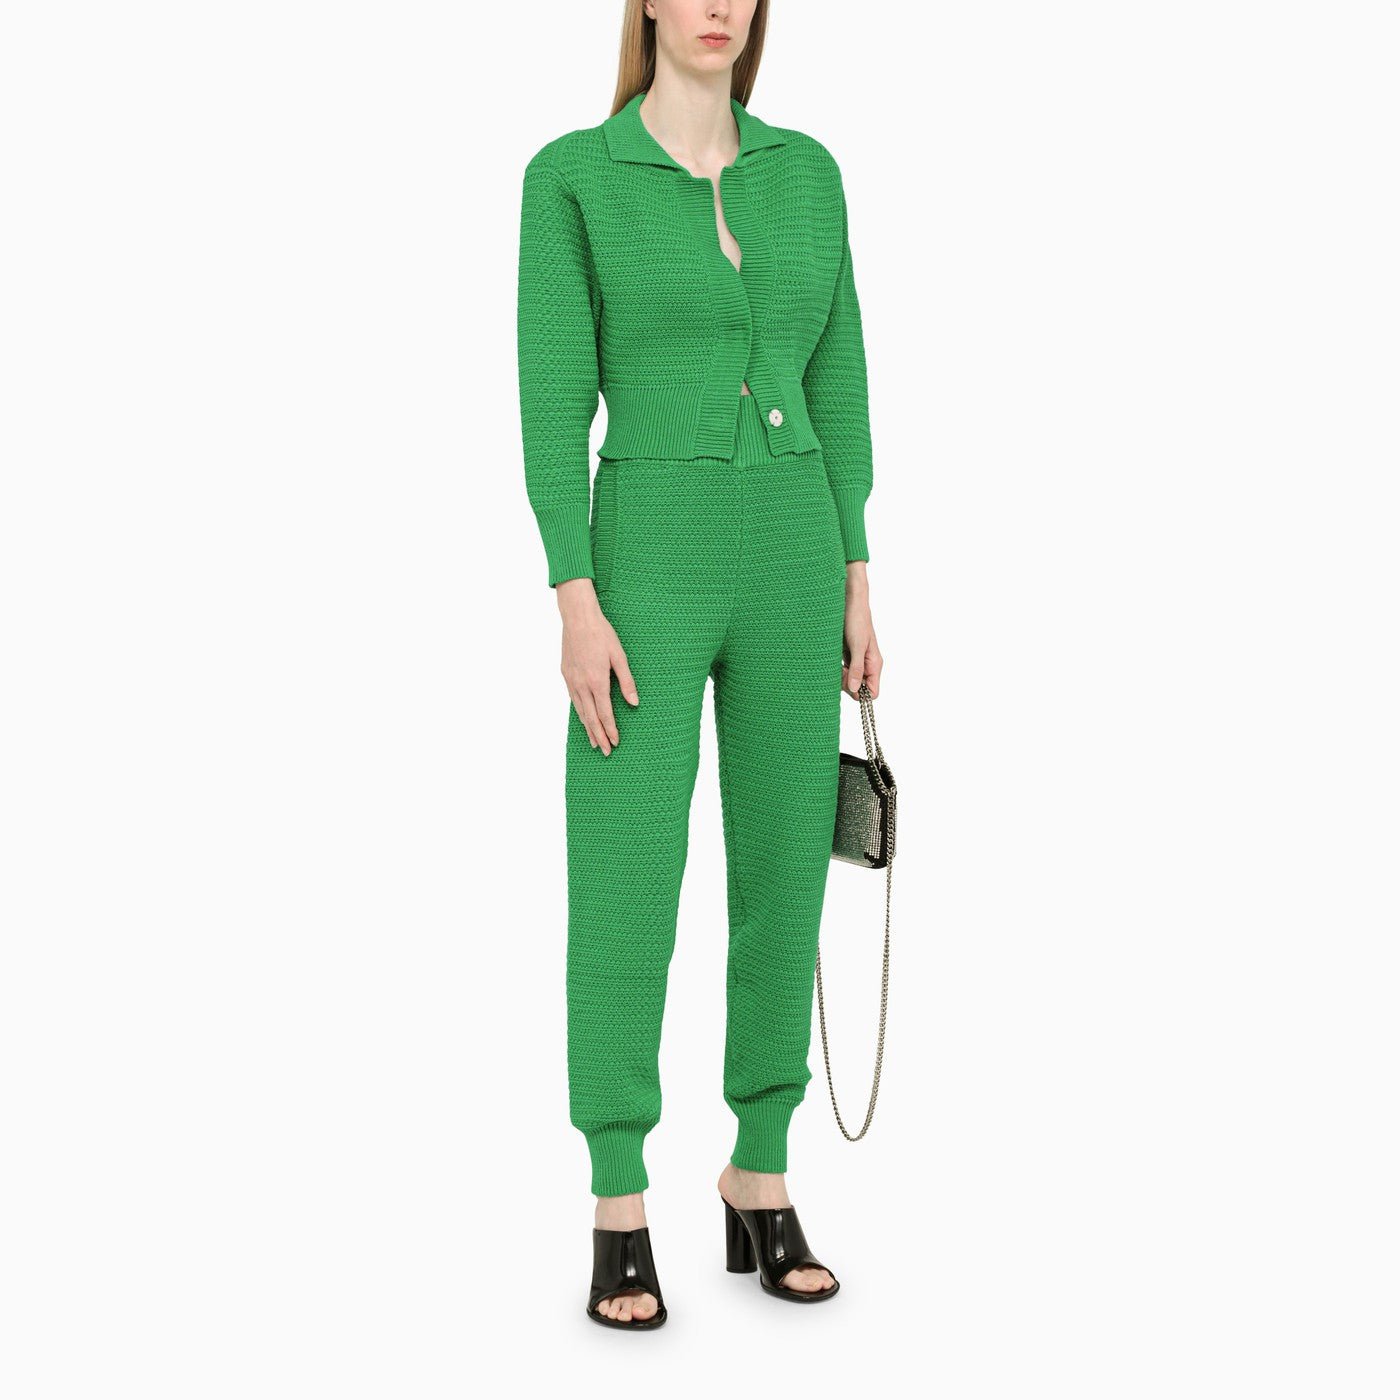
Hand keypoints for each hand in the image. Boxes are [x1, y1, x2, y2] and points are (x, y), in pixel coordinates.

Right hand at [556, 578, 638, 754]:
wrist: (577, 618)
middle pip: (591, 717)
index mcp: (597, 681)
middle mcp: (581, 684)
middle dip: (599, 736)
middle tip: (605, 751)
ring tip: (594, 742)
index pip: (605, 713)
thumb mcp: (619, 656)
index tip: (615, 742)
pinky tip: (584, 718)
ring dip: (588, 728)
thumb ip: (627, 681)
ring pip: (580, 711)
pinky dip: (579, 713)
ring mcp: (571, 680)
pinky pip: (573, 699)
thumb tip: (634, 702)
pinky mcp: (566, 674)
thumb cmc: (601, 634)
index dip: (610, 730)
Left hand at [840, 562, 882, 698]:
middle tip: (838, 671)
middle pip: (859, 688)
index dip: (861, 693)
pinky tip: (831, 661)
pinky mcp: (848, 655)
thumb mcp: (857, 645)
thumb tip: (856, 690)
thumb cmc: (857, 620)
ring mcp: (857, 660)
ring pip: (849, 680)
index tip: (848, 684)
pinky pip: (843, 670)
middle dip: (847, 684)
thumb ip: (857, 668)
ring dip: (840, 676)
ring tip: (834, 663)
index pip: (873, 691)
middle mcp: (867, 664)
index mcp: (874, 663)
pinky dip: (836, 669)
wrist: (849, 602)